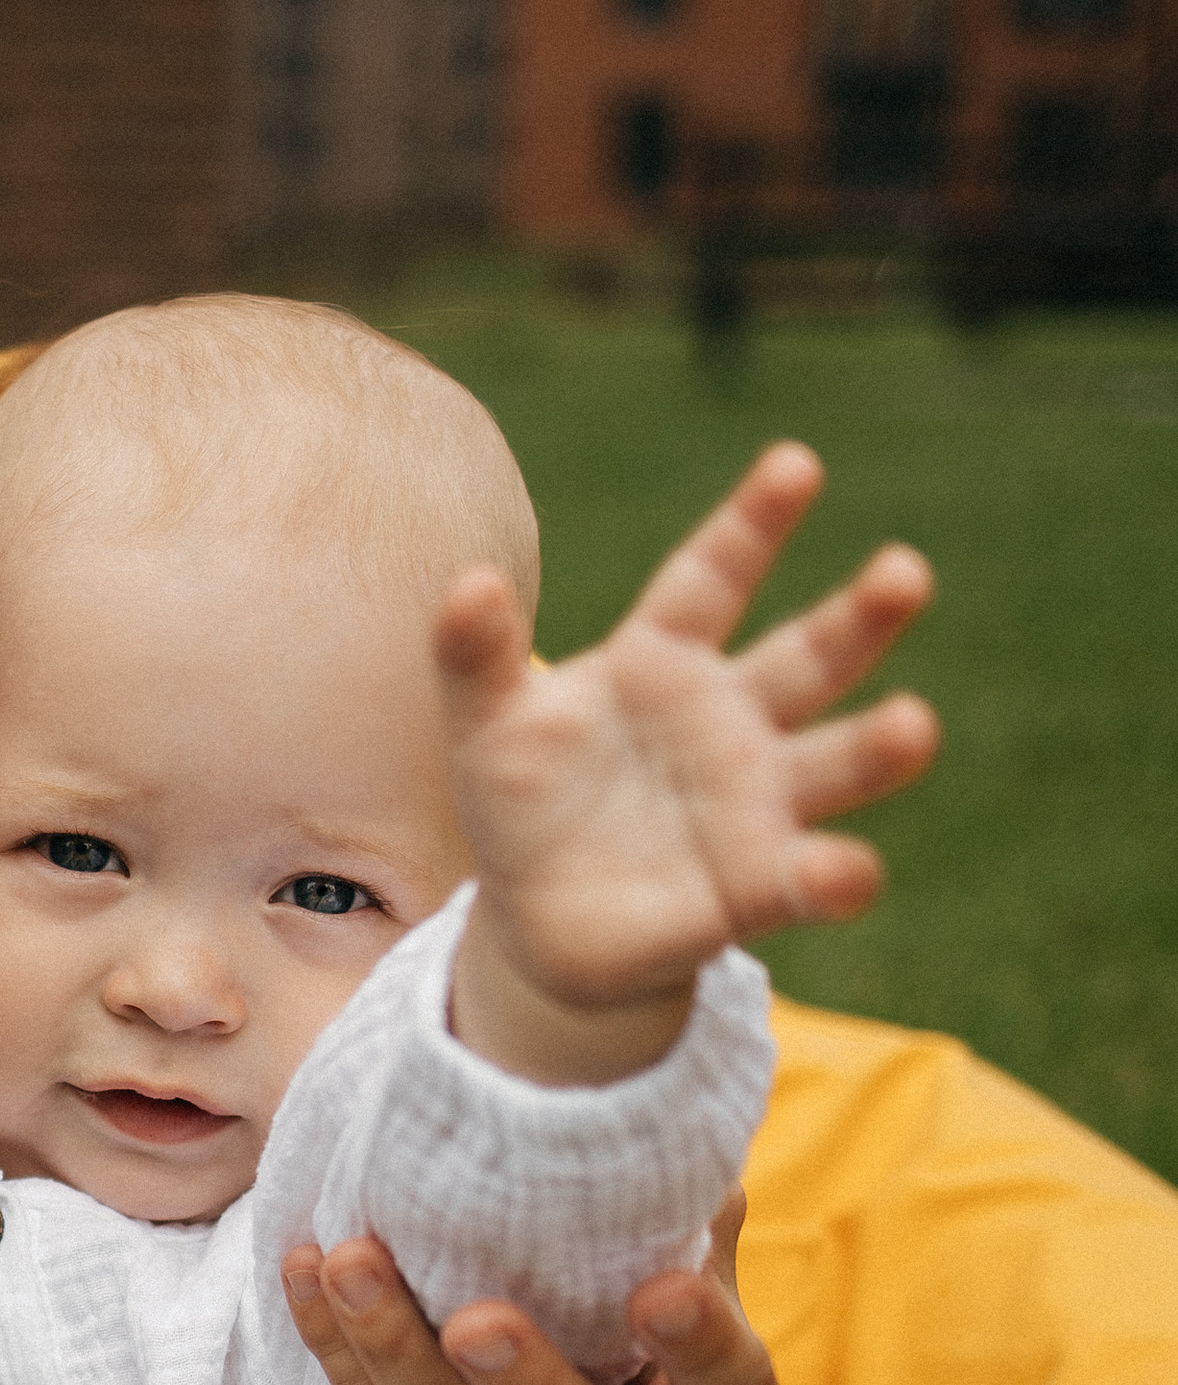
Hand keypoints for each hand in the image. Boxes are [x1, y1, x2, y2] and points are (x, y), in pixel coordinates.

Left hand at [281, 1193, 779, 1384]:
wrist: (572, 1381)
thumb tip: (646, 1104)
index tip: (661, 1287)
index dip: (701, 1350)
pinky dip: (340, 1360)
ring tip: (349, 1262)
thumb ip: (673, 1203)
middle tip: (474, 1322)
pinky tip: (306, 1274)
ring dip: (396, 1359)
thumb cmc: (639, 1289)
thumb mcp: (678, 1251)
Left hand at [441, 444, 938, 1082]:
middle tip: (906, 571)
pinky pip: (807, 878)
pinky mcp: (757, 887)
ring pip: (834, 762)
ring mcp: (755, 803)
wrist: (536, 921)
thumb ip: (475, 657)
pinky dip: (835, 876)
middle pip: (809, 657)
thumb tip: (468, 583)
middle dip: (860, 617)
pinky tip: (848, 871)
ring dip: (879, 744)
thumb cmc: (522, 801)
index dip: (752, 524)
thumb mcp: (486, 726)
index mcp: (663, 660)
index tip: (797, 463)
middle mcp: (732, 720)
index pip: (712, 579)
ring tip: (914, 724)